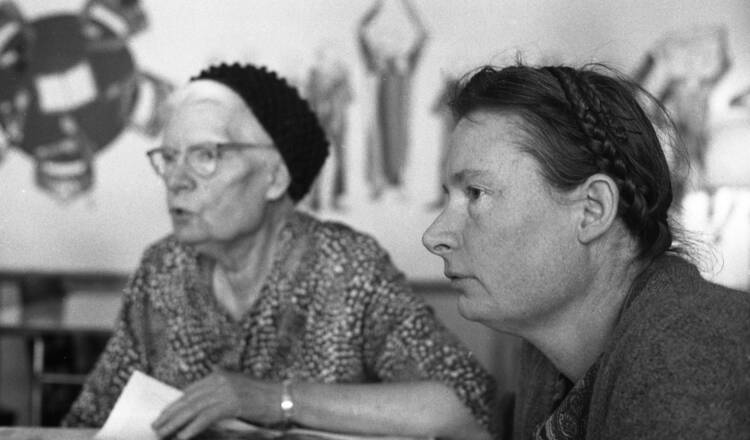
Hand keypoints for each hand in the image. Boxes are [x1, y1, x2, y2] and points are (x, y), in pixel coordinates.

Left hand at [151, 370, 279, 438]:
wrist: (284, 397)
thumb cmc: (263, 398)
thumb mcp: (237, 390)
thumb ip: (219, 394)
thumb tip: (199, 408)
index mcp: (219, 375)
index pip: (190, 391)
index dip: (175, 405)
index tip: (163, 415)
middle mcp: (220, 380)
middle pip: (188, 399)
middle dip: (170, 414)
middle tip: (156, 426)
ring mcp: (226, 390)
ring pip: (194, 409)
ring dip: (176, 423)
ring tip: (163, 433)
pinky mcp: (232, 403)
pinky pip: (206, 417)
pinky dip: (193, 428)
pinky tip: (183, 436)